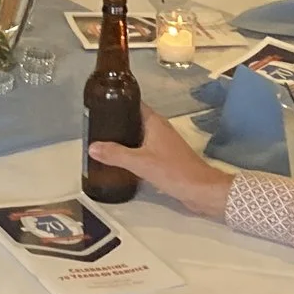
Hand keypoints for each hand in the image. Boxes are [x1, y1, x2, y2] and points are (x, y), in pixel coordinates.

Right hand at [88, 105, 232, 217]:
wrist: (201, 190)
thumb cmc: (174, 171)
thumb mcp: (140, 162)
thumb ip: (115, 154)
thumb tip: (92, 146)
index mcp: (155, 122)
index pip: (134, 104)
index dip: (118, 102)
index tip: (100, 104)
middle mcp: (160, 129)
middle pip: (134, 120)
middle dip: (117, 123)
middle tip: (96, 127)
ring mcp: (164, 144)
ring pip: (139, 137)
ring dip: (125, 139)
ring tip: (103, 143)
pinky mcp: (166, 159)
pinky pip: (144, 150)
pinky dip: (132, 153)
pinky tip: (121, 161)